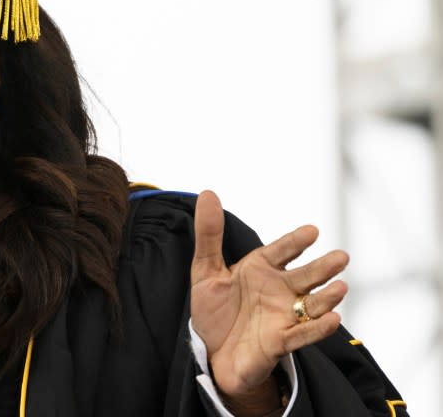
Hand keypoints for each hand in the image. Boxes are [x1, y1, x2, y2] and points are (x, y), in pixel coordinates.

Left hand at [190, 190, 348, 414]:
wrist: (212, 354)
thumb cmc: (214, 312)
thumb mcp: (205, 270)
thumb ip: (209, 234)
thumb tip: (208, 193)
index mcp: (260, 269)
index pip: (281, 251)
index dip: (295, 242)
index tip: (312, 231)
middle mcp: (278, 290)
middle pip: (305, 276)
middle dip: (323, 268)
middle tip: (341, 257)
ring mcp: (283, 316)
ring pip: (311, 304)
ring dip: (327, 297)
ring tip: (341, 287)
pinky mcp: (281, 342)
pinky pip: (302, 334)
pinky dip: (317, 328)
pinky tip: (333, 320)